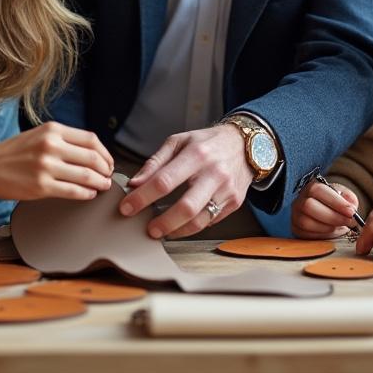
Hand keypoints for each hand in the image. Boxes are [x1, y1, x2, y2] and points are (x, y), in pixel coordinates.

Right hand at [0, 122, 113, 200]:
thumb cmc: (13, 153)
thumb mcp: (39, 135)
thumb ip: (63, 140)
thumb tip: (92, 152)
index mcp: (53, 130)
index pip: (91, 140)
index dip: (105, 153)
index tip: (108, 162)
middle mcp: (51, 145)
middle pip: (93, 158)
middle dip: (106, 169)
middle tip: (108, 176)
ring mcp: (46, 166)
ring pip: (87, 176)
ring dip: (100, 183)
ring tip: (103, 186)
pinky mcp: (41, 186)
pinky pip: (74, 191)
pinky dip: (87, 194)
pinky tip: (89, 195)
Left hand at [119, 125, 253, 238]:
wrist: (244, 144)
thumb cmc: (207, 142)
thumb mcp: (179, 141)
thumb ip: (155, 163)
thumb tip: (135, 184)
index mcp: (196, 154)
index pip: (164, 181)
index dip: (142, 197)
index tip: (127, 208)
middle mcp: (214, 173)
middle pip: (185, 207)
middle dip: (163, 223)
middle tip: (148, 229)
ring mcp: (226, 190)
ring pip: (199, 221)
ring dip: (177, 230)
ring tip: (163, 231)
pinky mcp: (234, 202)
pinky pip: (210, 222)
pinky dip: (192, 227)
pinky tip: (181, 225)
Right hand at [291, 180, 359, 239]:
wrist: (328, 214)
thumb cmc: (336, 204)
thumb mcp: (345, 197)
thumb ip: (350, 200)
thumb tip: (351, 210)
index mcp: (312, 187)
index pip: (319, 190)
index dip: (335, 202)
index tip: (351, 212)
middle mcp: (300, 200)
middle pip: (309, 206)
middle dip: (333, 216)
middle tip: (349, 222)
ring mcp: (296, 215)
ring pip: (306, 222)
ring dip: (328, 227)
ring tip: (340, 227)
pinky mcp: (296, 229)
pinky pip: (306, 234)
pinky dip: (322, 235)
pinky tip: (332, 232)